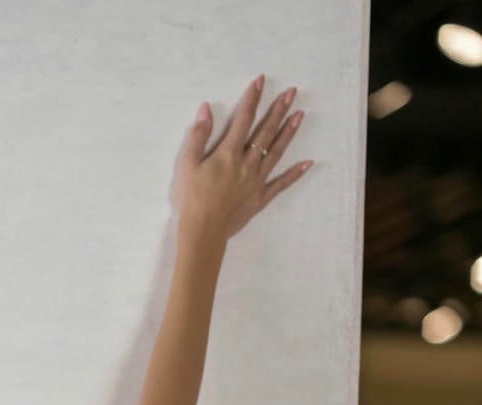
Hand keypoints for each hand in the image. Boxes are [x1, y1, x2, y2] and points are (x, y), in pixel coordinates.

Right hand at [175, 75, 311, 241]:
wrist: (203, 232)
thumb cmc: (192, 199)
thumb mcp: (187, 165)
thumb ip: (198, 136)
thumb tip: (205, 109)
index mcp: (229, 153)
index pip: (243, 119)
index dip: (252, 98)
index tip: (261, 81)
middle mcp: (247, 163)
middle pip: (266, 132)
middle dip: (279, 110)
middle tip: (292, 93)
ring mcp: (257, 181)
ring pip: (276, 152)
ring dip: (289, 132)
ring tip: (300, 115)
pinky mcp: (260, 198)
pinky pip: (281, 184)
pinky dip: (295, 174)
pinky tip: (308, 163)